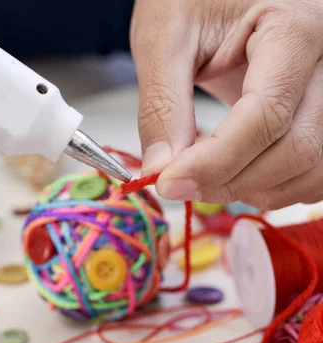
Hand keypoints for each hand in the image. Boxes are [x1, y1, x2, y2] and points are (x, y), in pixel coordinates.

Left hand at [131, 0, 322, 209]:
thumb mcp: (166, 34)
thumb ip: (163, 103)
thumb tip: (160, 169)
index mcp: (294, 27)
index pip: (266, 114)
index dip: (215, 161)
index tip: (168, 182)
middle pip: (296, 148)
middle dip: (231, 181)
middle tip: (178, 185)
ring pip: (310, 168)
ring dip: (254, 190)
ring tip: (206, 179)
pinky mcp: (321, 116)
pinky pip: (314, 173)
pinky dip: (274, 189)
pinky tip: (237, 177)